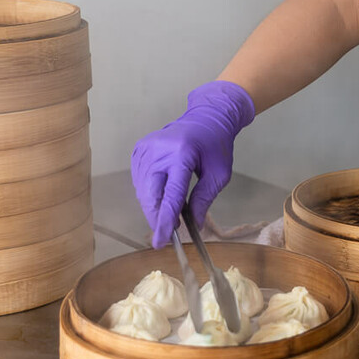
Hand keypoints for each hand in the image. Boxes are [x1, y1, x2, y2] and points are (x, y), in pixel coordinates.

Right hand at [131, 81, 254, 248]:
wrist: (206, 118)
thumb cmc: (215, 146)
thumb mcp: (219, 174)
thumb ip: (204, 199)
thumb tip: (192, 225)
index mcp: (182, 155)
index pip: (170, 196)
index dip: (165, 221)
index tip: (161, 241)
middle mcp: (159, 150)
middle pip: (150, 195)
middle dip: (156, 218)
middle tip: (164, 234)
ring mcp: (146, 148)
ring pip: (142, 190)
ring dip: (153, 207)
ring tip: (168, 213)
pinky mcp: (139, 149)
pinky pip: (139, 180)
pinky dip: (148, 193)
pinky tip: (160, 196)